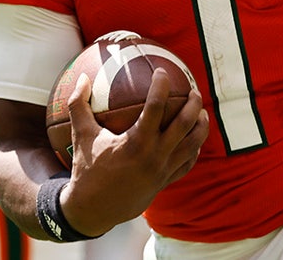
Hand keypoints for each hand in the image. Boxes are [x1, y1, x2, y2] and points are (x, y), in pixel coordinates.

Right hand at [61, 68, 207, 235]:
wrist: (92, 210)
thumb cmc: (86, 169)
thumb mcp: (80, 136)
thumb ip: (79, 105)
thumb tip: (81, 77)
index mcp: (136, 142)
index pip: (156, 106)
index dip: (161, 85)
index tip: (161, 72)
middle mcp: (154, 156)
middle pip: (184, 124)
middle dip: (193, 104)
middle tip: (193, 91)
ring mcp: (162, 171)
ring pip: (192, 145)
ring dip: (201, 127)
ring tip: (202, 113)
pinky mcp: (164, 182)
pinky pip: (186, 164)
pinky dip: (193, 150)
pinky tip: (194, 141)